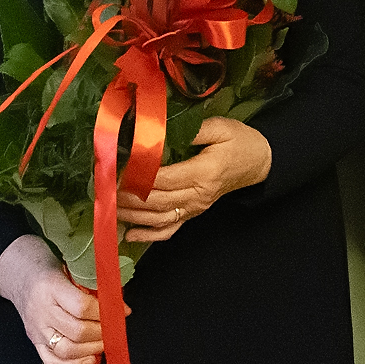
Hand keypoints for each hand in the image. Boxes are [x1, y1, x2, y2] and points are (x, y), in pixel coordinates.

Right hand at [0, 235, 105, 363]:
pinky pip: (51, 362)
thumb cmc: (47, 267)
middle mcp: (41, 311)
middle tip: (115, 328)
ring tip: (105, 342)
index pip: (82, 307)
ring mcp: (36, 330)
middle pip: (77, 332)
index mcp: (51, 287)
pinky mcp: (33, 341)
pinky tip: (89, 359)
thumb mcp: (68, 266)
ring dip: (91, 350)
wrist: (17, 272)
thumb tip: (117, 301)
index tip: (123, 311)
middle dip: (102, 333)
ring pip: (66, 350)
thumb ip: (89, 283)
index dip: (105, 312)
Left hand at [116, 118, 271, 241]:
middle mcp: (197, 195)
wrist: (259, 163)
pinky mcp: (193, 214)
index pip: (165, 178)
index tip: (118, 169)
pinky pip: (170, 230)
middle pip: (157, 200)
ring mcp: (195, 208)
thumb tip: (164, 129)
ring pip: (159, 218)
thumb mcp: (222, 128)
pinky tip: (129, 235)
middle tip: (105, 188)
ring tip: (110, 207)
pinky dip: (149, 235)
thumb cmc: (240, 142)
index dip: (139, 176)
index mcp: (203, 173)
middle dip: (129, 196)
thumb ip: (195, 130)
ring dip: (133, 215)